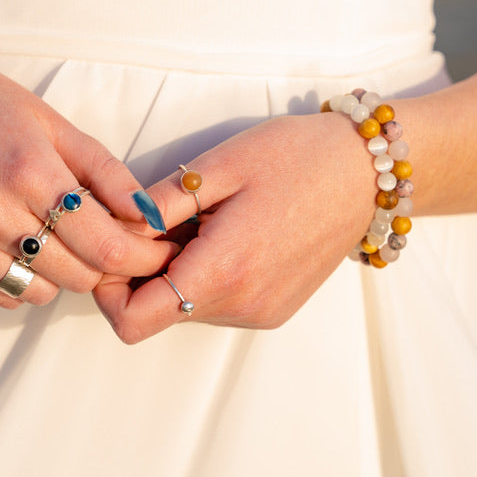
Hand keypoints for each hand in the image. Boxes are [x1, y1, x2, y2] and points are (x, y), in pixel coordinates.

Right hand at [0, 29, 176, 307]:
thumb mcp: (51, 121)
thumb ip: (104, 170)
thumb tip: (150, 214)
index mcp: (30, 171)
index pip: (105, 245)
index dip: (142, 256)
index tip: (160, 252)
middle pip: (78, 275)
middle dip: (106, 264)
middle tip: (111, 242)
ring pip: (41, 291)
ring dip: (64, 274)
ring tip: (61, 239)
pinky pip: (0, 294)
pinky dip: (24, 282)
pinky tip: (25, 249)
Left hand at [93, 112, 375, 342]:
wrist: (367, 173)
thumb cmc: (295, 157)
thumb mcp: (217, 167)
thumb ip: (157, 205)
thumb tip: (112, 228)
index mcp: (223, 270)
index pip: (132, 320)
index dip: (109, 286)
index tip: (121, 241)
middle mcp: (242, 305)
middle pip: (155, 314)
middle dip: (141, 272)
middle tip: (162, 219)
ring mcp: (261, 312)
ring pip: (184, 310)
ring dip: (174, 272)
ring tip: (200, 221)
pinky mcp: (273, 309)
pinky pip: (215, 305)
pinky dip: (204, 277)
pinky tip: (223, 234)